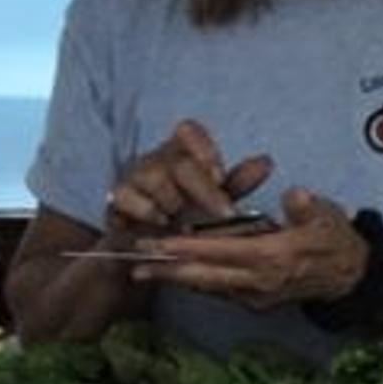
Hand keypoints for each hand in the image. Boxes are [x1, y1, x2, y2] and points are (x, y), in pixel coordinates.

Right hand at [94, 118, 263, 254]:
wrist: (144, 252)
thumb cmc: (181, 219)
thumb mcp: (213, 202)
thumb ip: (236, 183)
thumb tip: (266, 162)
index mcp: (180, 153)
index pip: (189, 131)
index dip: (204, 149)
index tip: (219, 176)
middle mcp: (156, 159)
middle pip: (180, 162)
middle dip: (204, 190)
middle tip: (223, 213)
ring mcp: (133, 177)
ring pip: (153, 177)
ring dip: (173, 201)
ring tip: (183, 222)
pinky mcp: (116, 198)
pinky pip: (127, 196)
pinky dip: (146, 210)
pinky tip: (160, 224)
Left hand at [132, 185, 367, 312]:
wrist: (350, 277)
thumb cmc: (335, 238)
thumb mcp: (327, 216)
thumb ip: (307, 207)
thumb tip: (294, 194)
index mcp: (272, 257)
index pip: (221, 250)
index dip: (188, 247)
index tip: (158, 243)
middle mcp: (258, 282)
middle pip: (204, 276)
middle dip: (168, 271)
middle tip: (133, 264)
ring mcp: (255, 296)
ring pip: (207, 287)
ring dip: (175, 280)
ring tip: (142, 273)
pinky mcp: (255, 302)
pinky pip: (218, 291)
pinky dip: (194, 283)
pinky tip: (173, 276)